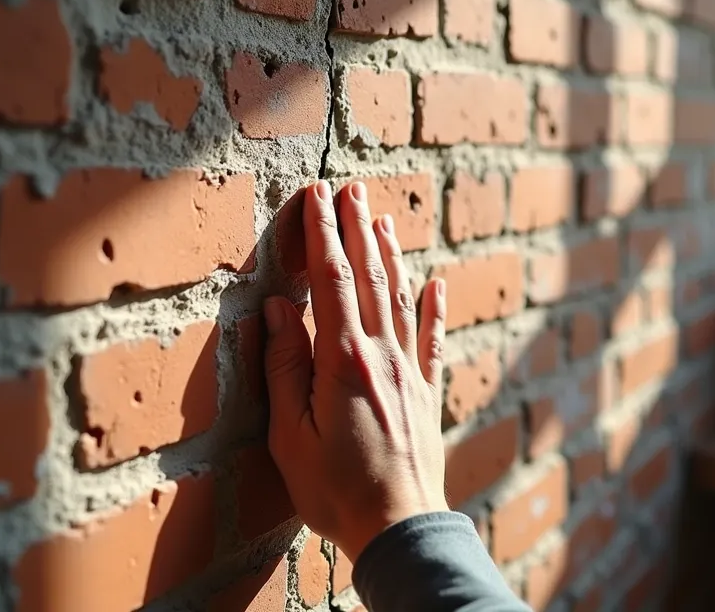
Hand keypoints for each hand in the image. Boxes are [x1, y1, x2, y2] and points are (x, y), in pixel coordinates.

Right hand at [263, 180, 448, 561]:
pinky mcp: (427, 394)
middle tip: (350, 188)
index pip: (331, 280)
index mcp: (343, 360)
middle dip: (357, 229)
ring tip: (382, 217)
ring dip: (391, 255)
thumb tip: (278, 308)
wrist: (401, 527)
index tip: (316, 197)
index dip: (322, 234)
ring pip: (402, 298)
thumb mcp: (290, 434)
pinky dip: (434, 306)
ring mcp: (410, 372)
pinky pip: (433, 339)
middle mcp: (382, 355)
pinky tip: (436, 281)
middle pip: (369, 278)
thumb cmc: (335, 490)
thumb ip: (284, 367)